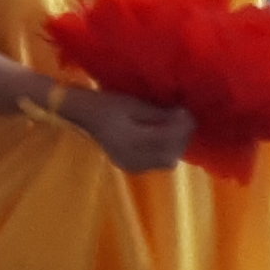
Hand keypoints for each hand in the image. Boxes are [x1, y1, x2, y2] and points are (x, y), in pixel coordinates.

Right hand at [56, 85, 196, 173]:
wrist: (82, 114)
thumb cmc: (106, 104)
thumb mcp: (134, 104)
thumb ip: (159, 114)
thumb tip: (183, 115)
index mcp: (131, 140)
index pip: (167, 139)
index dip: (182, 127)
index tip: (187, 112)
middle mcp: (132, 158)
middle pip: (170, 155)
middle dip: (181, 137)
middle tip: (184, 118)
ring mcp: (130, 165)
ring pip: (166, 162)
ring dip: (175, 145)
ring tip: (174, 127)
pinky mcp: (129, 166)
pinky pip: (156, 163)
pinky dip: (164, 152)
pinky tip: (162, 138)